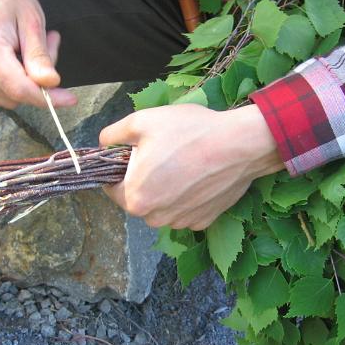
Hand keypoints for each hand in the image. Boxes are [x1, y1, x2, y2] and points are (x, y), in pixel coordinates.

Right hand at [0, 0, 76, 108]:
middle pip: (17, 93)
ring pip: (11, 97)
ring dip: (27, 79)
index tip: (70, 99)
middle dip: (38, 78)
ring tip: (28, 46)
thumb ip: (39, 55)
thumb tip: (50, 83)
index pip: (19, 88)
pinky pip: (1, 94)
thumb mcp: (31, 21)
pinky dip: (14, 80)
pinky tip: (16, 56)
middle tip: (48, 44)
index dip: (47, 97)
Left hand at [100, 104, 284, 229]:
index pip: (111, 188)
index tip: (134, 154)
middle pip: (137, 198)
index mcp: (135, 198)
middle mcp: (155, 218)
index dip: (119, 168)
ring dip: (164, 190)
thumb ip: (113, 134)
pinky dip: (186, 196)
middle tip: (162, 154)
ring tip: (182, 163)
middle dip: (142, 179)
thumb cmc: (189, 132)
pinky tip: (198, 176)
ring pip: (161, 206)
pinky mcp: (203, 222)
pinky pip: (184, 210)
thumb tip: (103, 143)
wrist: (241, 145)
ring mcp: (181, 222)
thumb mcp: (142, 121)